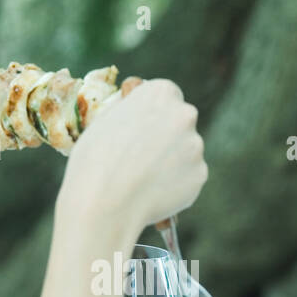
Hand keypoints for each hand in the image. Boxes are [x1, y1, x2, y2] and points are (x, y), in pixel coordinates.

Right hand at [58, 79, 207, 232]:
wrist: (105, 203)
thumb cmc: (95, 161)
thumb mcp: (105, 120)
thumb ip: (131, 113)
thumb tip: (139, 115)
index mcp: (160, 93)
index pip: (166, 96)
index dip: (154, 114)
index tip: (143, 127)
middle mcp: (185, 114)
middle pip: (180, 122)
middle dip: (167, 136)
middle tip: (144, 156)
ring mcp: (196, 145)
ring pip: (186, 152)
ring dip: (172, 162)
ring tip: (143, 180)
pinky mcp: (200, 174)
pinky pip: (189, 178)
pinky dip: (176, 185)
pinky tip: (154, 193)